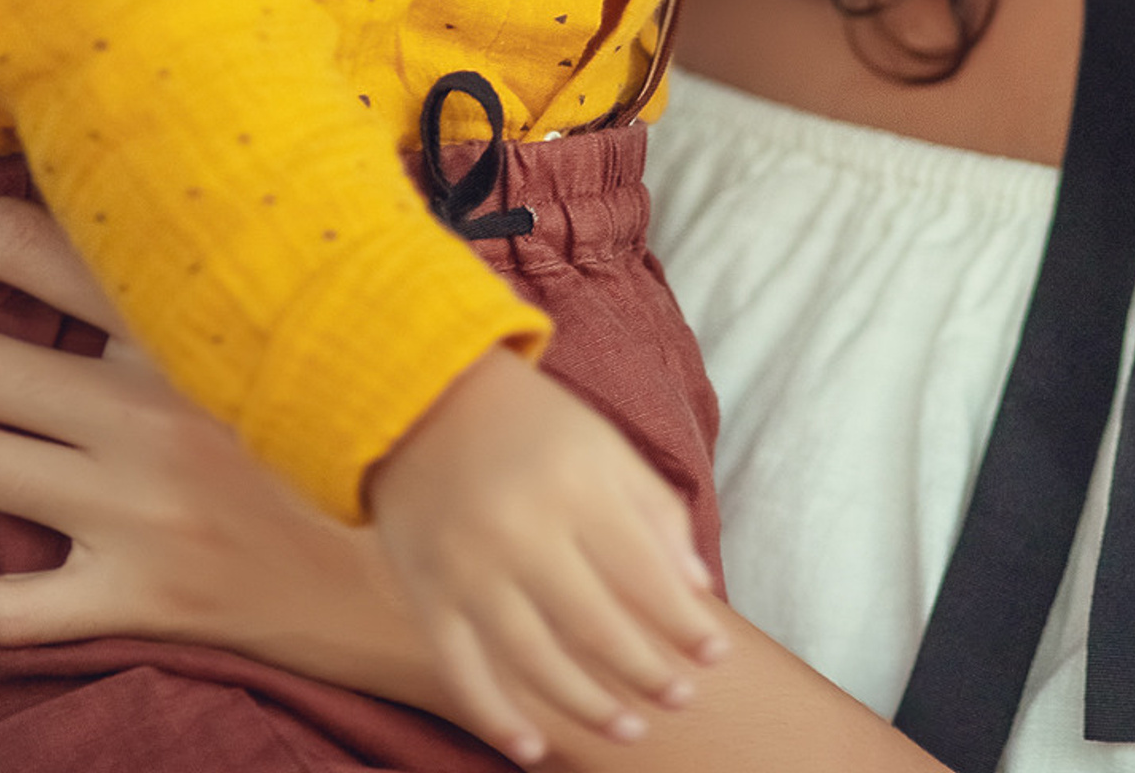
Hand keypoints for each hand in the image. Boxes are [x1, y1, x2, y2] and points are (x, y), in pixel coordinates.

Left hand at [0, 187, 427, 697]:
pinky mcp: (137, 596)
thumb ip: (281, 233)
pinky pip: (4, 600)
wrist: (444, 562)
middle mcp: (149, 412)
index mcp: (194, 325)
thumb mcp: (353, 297)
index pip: (40, 250)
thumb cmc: (397, 409)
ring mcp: (134, 511)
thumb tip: (245, 129)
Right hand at [366, 344, 726, 766]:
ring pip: (535, 661)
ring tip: (630, 729)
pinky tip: (535, 749)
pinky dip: (497, 719)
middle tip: (681, 698)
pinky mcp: (426, 595)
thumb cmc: (527, 423)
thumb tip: (697, 588)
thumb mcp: (601, 443)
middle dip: (646, 672)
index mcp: (574, 483)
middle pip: (595, 625)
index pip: (644, 571)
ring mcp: (469, 568)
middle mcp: (521, 529)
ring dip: (587, 707)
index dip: (684, 622)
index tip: (716, 656)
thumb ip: (654, 508)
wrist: (418, 397)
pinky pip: (462, 672)